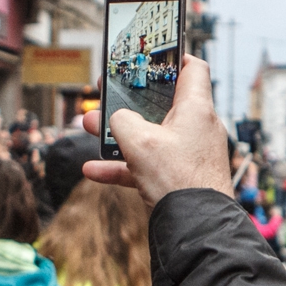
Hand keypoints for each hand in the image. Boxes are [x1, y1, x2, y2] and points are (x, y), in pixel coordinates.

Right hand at [81, 56, 232, 207]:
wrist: (196, 228)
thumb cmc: (178, 180)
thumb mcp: (140, 142)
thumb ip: (123, 122)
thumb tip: (118, 120)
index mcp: (196, 108)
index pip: (193, 68)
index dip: (174, 57)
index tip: (151, 56)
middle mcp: (196, 127)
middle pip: (161, 103)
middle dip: (129, 100)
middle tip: (106, 92)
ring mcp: (188, 153)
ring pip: (151, 135)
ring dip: (119, 133)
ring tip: (89, 127)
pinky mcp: (179, 177)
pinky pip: (148, 164)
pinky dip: (123, 166)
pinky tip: (93, 170)